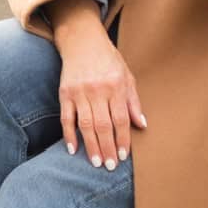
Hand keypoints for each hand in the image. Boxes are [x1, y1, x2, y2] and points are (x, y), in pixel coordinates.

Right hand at [55, 17, 146, 167]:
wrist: (82, 40)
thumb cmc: (108, 60)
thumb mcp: (126, 76)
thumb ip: (133, 101)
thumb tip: (142, 125)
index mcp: (116, 86)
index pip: (120, 119)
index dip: (123, 139)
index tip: (124, 156)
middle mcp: (97, 90)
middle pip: (103, 125)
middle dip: (108, 148)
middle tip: (110, 166)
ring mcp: (79, 92)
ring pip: (85, 124)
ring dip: (90, 146)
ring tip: (96, 162)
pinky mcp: (65, 93)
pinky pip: (66, 118)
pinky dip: (68, 135)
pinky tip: (73, 149)